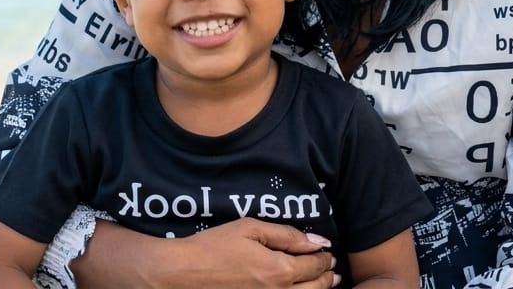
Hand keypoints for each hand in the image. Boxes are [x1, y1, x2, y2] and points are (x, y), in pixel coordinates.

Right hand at [74, 217, 336, 288]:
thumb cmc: (212, 247)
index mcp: (279, 271)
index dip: (323, 258)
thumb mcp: (250, 229)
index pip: (314, 265)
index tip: (327, 253)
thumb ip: (286, 235)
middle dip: (326, 278)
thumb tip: (318, 242)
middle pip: (315, 288)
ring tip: (324, 285)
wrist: (180, 275)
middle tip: (332, 271)